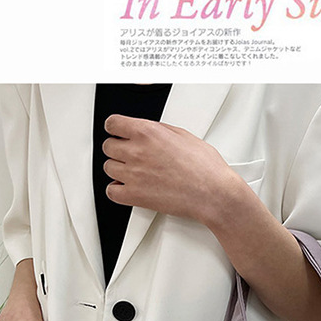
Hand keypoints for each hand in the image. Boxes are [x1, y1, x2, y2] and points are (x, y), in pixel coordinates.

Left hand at [102, 114, 240, 223]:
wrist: (213, 193)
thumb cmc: (205, 167)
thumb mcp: (183, 135)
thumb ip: (159, 131)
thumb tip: (149, 130)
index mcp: (147, 132)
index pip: (112, 124)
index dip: (116, 129)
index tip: (119, 133)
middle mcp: (137, 152)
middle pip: (108, 146)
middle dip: (118, 149)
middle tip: (131, 155)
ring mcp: (134, 175)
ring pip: (108, 168)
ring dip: (118, 169)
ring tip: (133, 172)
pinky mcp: (135, 196)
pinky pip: (111, 192)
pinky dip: (117, 190)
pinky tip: (127, 188)